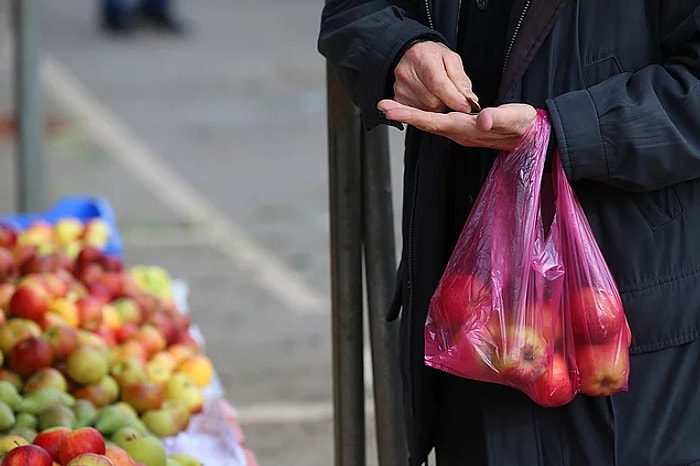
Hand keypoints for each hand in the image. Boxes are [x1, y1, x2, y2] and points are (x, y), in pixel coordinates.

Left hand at [378, 100, 536, 151]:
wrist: (533, 139)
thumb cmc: (525, 127)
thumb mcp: (516, 119)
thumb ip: (500, 118)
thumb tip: (482, 119)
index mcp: (467, 129)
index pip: (434, 121)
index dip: (411, 115)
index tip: (391, 110)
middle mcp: (460, 133)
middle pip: (427, 124)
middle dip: (404, 115)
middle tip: (382, 105)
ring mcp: (461, 133)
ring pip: (431, 124)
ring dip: (410, 116)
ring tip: (391, 107)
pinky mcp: (465, 129)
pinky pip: (438, 123)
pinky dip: (423, 116)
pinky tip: (414, 111)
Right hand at [393, 40, 477, 113]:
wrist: (411, 54)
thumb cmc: (431, 56)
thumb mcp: (451, 60)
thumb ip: (460, 79)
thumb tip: (469, 98)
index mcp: (422, 58)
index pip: (439, 85)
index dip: (454, 98)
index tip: (466, 106)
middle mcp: (407, 74)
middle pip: (433, 101)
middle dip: (445, 101)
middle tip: (447, 91)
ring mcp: (400, 88)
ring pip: (426, 109)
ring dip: (436, 105)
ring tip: (434, 91)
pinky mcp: (398, 99)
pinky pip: (418, 112)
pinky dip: (426, 108)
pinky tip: (426, 96)